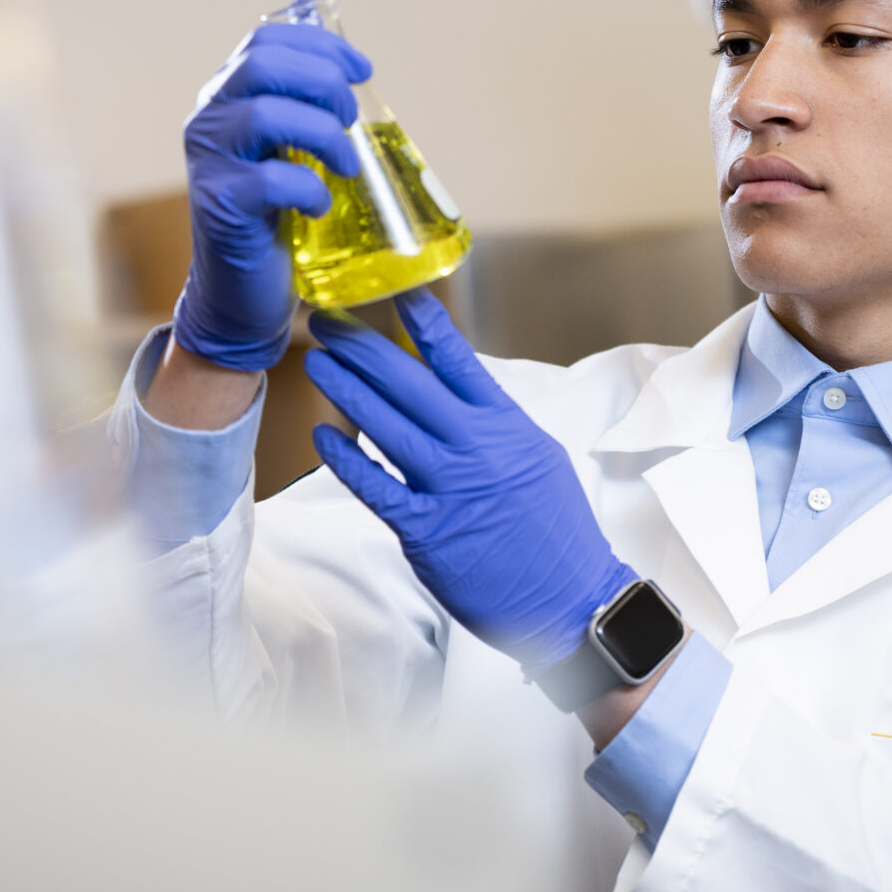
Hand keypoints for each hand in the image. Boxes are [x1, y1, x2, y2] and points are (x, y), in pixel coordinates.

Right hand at [170, 23, 368, 370]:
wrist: (242, 293)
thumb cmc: (276, 220)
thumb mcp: (290, 154)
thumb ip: (306, 115)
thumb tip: (358, 82)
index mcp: (227, 98)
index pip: (266, 41)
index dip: (320, 46)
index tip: (361, 70)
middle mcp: (209, 120)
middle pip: (263, 65)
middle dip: (323, 83)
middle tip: (351, 119)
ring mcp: (209, 162)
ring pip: (265, 114)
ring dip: (323, 133)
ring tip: (346, 165)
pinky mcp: (219, 206)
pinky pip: (270, 180)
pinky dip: (308, 188)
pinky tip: (320, 205)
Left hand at [304, 288, 637, 670]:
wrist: (571, 599)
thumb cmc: (556, 531)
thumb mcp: (538, 458)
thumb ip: (494, 424)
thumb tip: (456, 394)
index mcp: (506, 426)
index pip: (458, 361)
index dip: (424, 323)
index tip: (394, 292)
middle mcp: (477, 449)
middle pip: (410, 383)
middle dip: (364, 347)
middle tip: (329, 322)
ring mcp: (451, 488)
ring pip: (386, 426)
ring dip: (347, 390)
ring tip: (319, 363)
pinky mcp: (427, 530)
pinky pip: (376, 487)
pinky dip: (347, 460)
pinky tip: (324, 437)